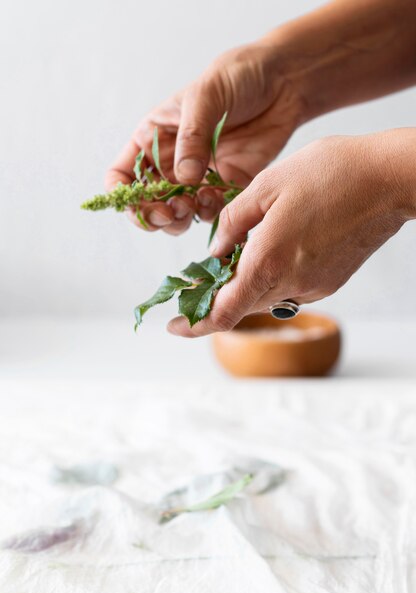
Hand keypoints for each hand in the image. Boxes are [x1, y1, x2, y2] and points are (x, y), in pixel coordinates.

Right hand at [105, 42, 304, 233]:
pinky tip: (216, 197)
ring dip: (180, 219)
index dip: (123, 195)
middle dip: (153, 216)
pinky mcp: (226, 187)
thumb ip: (192, 136)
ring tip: (192, 206)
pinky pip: (211, 211)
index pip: (123, 175)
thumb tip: (185, 177)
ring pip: (177, 214)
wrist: (283, 81)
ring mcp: (198, 178)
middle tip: (170, 214)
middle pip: (147, 204)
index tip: (135, 203)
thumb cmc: (237, 76)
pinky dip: (210, 213)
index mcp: (153, 138)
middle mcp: (171, 163)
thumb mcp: (206, 96)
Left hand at [168, 130, 415, 336]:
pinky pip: (289, 286)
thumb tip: (216, 250)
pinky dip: (271, 274)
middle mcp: (292, 282)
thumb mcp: (267, 185)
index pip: (224, 312)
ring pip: (265, 295)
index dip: (195, 324)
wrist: (389, 179)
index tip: (175, 325)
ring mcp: (314, 286)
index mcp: (269, 261)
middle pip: (242, 304)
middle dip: (217, 294)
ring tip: (238, 250)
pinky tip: (273, 246)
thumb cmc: (329, 173)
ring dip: (245, 282)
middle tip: (200, 274)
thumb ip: (232, 222)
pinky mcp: (330, 281)